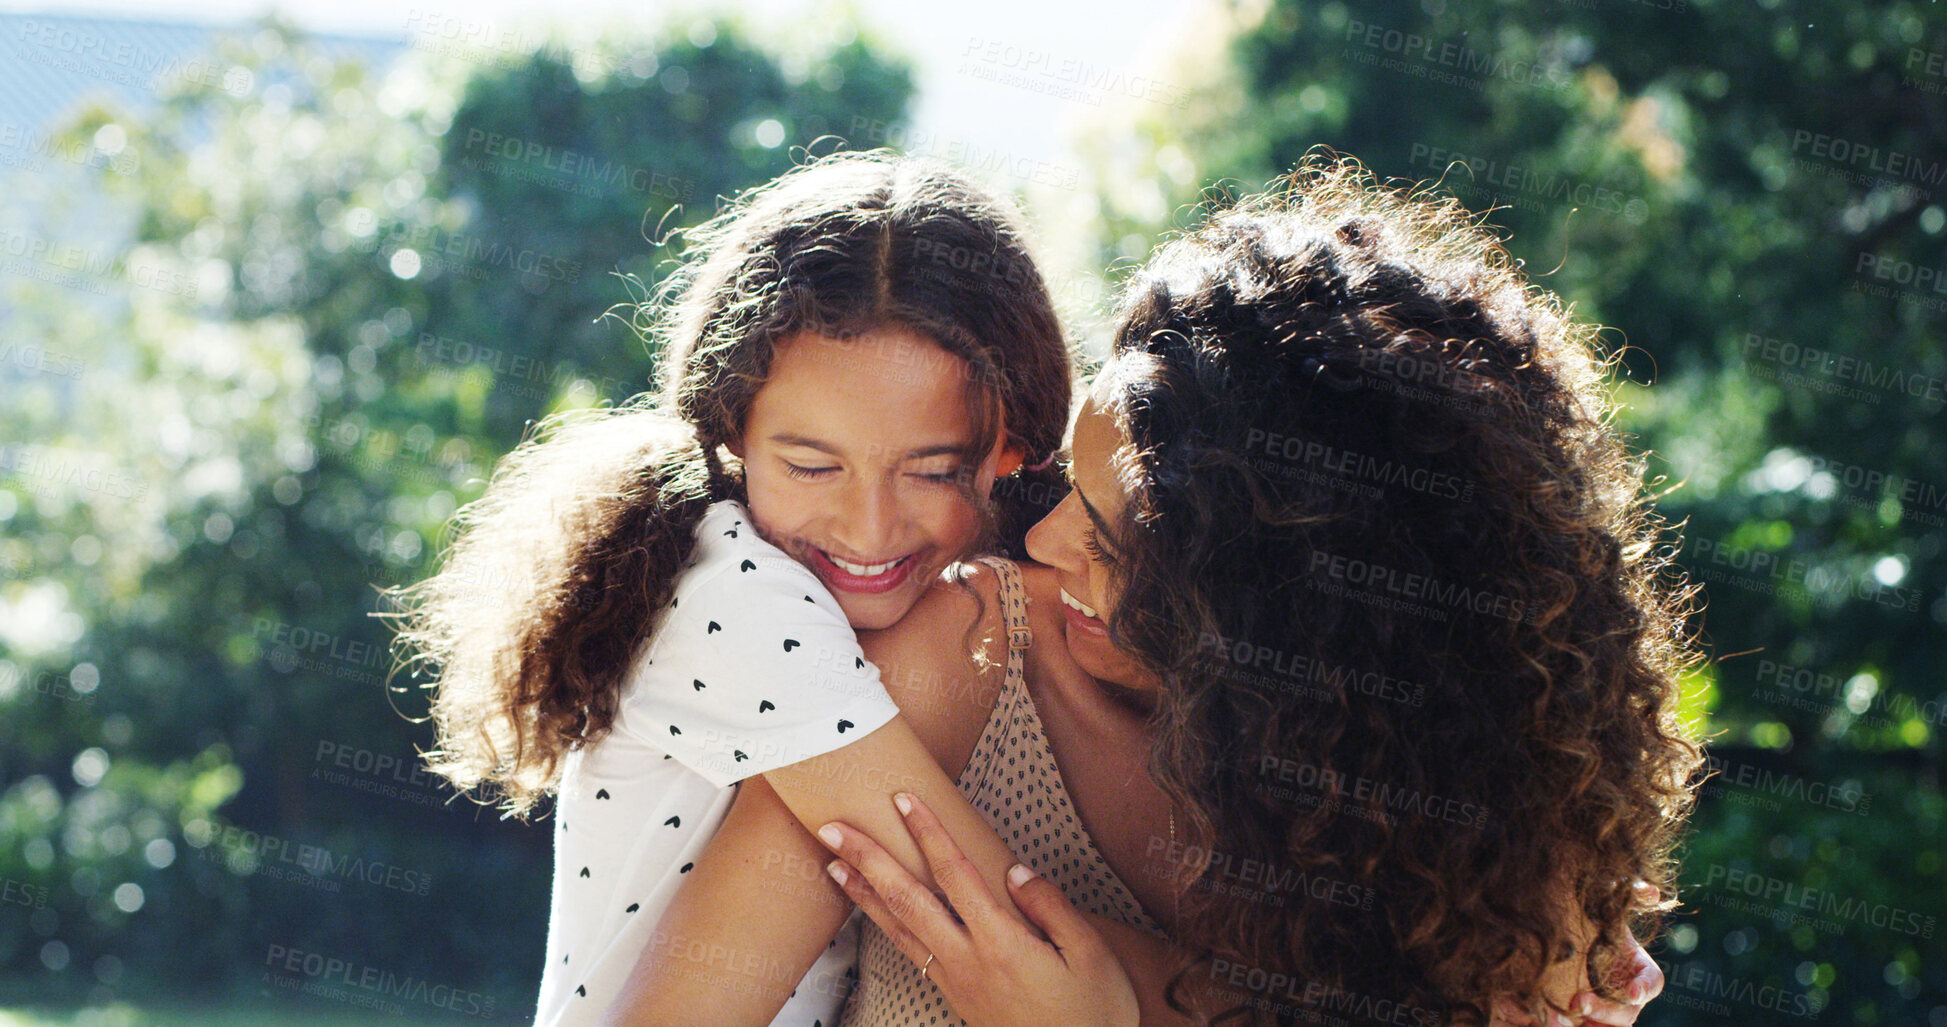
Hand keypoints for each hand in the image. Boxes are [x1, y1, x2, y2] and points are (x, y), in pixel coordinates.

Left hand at [817, 791, 1139, 1026]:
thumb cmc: (1093, 1014)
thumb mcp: (1092, 955)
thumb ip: (1052, 907)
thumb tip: (1017, 871)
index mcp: (1003, 942)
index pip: (956, 873)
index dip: (928, 832)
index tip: (904, 801)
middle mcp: (969, 959)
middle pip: (907, 898)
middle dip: (868, 859)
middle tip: (833, 830)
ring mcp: (956, 979)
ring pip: (898, 927)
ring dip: (863, 893)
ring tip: (834, 865)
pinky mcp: (955, 995)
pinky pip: (909, 951)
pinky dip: (885, 925)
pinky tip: (875, 912)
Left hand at [1494, 885, 1666, 1026]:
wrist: (1562, 937)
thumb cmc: (1591, 919)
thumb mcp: (1607, 904)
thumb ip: (1629, 893)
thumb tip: (1651, 891)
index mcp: (1639, 969)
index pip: (1653, 983)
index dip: (1644, 988)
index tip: (1632, 991)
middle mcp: (1628, 995)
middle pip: (1627, 1013)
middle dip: (1606, 1010)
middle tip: (1578, 1001)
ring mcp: (1609, 1010)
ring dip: (1593, 1023)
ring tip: (1565, 1016)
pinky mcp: (1588, 1019)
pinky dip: (1577, 1026)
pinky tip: (1555, 1022)